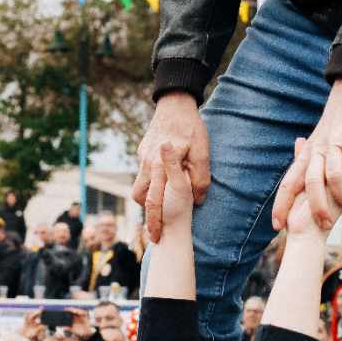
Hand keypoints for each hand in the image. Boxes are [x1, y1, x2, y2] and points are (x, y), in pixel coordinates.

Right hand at [132, 94, 210, 241]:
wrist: (174, 103)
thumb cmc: (191, 128)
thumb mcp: (202, 152)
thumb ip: (200, 177)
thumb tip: (197, 200)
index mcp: (160, 166)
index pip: (153, 201)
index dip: (154, 221)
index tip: (156, 237)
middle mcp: (147, 164)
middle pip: (140, 198)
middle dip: (147, 216)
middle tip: (156, 230)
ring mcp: (142, 158)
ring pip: (138, 187)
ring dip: (148, 198)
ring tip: (163, 204)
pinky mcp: (142, 153)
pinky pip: (143, 174)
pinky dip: (151, 183)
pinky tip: (163, 182)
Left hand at [272, 81, 341, 231]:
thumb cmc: (338, 118)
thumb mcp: (318, 139)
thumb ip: (306, 155)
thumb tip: (295, 166)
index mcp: (307, 153)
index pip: (289, 182)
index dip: (281, 204)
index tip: (276, 226)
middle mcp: (317, 150)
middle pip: (308, 183)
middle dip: (312, 209)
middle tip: (322, 226)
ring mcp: (334, 145)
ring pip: (332, 178)